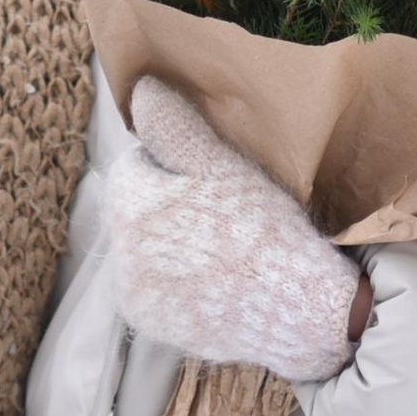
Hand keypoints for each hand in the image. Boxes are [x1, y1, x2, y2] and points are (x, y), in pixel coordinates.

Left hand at [105, 76, 359, 384]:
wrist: (296, 309)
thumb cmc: (260, 227)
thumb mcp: (219, 164)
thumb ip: (173, 126)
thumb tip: (140, 90)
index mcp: (130, 208)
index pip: (134, 163)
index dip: (172, 160)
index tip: (210, 173)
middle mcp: (120, 256)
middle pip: (136, 207)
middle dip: (166, 200)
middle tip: (218, 207)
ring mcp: (135, 296)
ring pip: (145, 247)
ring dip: (169, 240)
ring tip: (220, 244)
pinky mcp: (152, 325)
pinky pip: (155, 286)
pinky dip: (176, 278)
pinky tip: (215, 276)